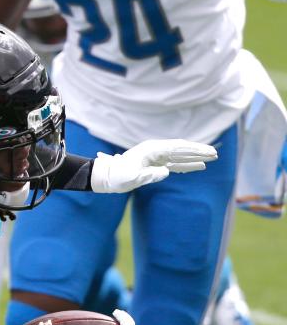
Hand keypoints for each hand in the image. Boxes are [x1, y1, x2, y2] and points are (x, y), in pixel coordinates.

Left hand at [90, 139, 217, 192]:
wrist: (107, 177)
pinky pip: (175, 164)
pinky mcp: (156, 165)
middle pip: (182, 149)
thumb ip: (150, 175)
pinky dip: (187, 165)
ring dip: (195, 158)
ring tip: (212, 159)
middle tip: (216, 154)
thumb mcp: (132, 177)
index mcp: (152, 149)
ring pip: (180, 156)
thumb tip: (167, 172)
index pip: (178, 147)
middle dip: (199, 151)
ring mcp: (156, 158)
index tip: (209, 152)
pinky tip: (198, 167)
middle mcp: (156, 151)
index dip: (194, 150)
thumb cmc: (118, 176)